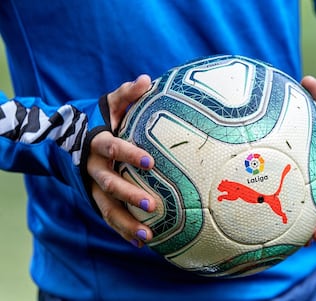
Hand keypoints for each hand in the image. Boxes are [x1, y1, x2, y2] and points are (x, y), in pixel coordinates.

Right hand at [87, 75, 154, 246]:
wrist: (72, 137)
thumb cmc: (99, 119)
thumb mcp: (110, 104)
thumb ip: (126, 94)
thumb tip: (146, 80)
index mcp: (97, 141)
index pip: (112, 147)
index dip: (129, 154)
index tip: (149, 162)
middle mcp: (93, 166)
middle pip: (108, 183)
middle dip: (128, 194)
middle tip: (152, 204)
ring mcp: (93, 185)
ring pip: (106, 207)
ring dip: (125, 222)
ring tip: (147, 236)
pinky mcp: (95, 197)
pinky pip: (108, 216)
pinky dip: (122, 229)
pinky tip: (141, 241)